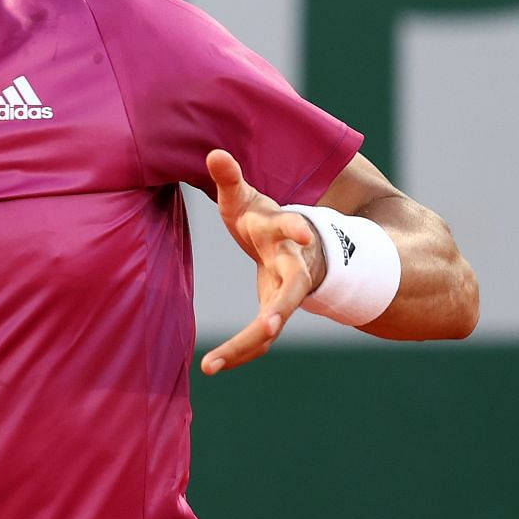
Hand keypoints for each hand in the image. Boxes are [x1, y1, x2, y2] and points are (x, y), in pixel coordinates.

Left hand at [200, 149, 324, 375]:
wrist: (293, 247)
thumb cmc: (263, 220)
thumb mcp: (245, 199)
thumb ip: (229, 178)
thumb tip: (213, 153)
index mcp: (285, 233)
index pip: (295, 228)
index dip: (299, 228)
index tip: (306, 231)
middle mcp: (294, 267)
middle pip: (293, 289)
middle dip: (282, 307)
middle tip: (270, 326)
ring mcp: (287, 293)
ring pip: (273, 322)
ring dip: (248, 344)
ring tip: (215, 363)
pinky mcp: (274, 311)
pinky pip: (259, 339)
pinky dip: (238, 353)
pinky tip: (212, 365)